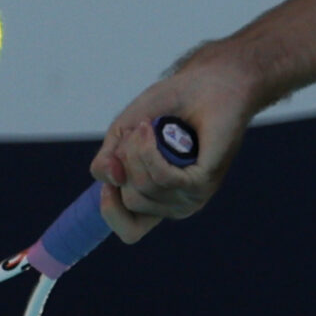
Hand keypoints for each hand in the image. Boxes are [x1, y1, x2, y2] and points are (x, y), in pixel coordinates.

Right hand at [88, 46, 255, 242]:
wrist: (207, 83)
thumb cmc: (170, 107)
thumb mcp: (124, 132)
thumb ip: (109, 158)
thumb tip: (108, 177)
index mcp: (157, 199)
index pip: (130, 231)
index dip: (110, 208)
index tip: (113, 172)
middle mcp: (175, 204)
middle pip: (130, 201)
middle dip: (124, 161)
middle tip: (139, 131)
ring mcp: (191, 196)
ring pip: (143, 190)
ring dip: (135, 152)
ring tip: (148, 126)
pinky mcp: (204, 181)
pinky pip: (162, 178)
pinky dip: (149, 152)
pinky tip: (151, 130)